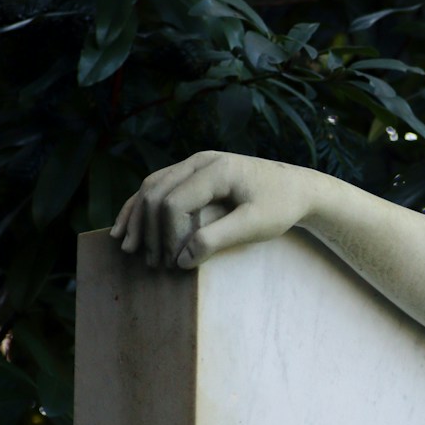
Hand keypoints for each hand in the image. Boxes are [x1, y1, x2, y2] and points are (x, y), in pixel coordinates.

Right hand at [110, 151, 318, 269]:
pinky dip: (141, 207)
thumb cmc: (281, 205)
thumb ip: (219, 239)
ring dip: (138, 218)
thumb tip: (181, 259)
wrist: (298, 187)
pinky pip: (158, 186)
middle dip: (149, 230)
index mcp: (216, 170)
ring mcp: (195, 163)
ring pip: (151, 187)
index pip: (174, 202)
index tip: (174, 263)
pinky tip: (127, 228)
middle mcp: (200, 160)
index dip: (168, 235)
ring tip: (129, 248)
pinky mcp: (194, 172)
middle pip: (156, 193)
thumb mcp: (256, 224)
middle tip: (152, 263)